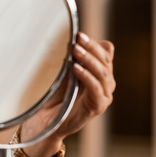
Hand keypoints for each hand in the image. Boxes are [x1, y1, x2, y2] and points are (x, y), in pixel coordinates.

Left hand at [21, 32, 114, 156]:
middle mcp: (106, 84)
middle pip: (105, 61)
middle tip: (78, 39)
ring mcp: (104, 96)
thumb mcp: (66, 73)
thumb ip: (74, 59)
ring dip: (88, 60)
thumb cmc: (57, 96)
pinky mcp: (98, 106)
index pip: (106, 53)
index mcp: (101, 73)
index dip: (94, 43)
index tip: (79, 34)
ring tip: (76, 50)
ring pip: (102, 73)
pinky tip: (76, 68)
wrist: (49, 121)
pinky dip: (86, 76)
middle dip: (91, 48)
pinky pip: (96, 88)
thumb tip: (76, 39)